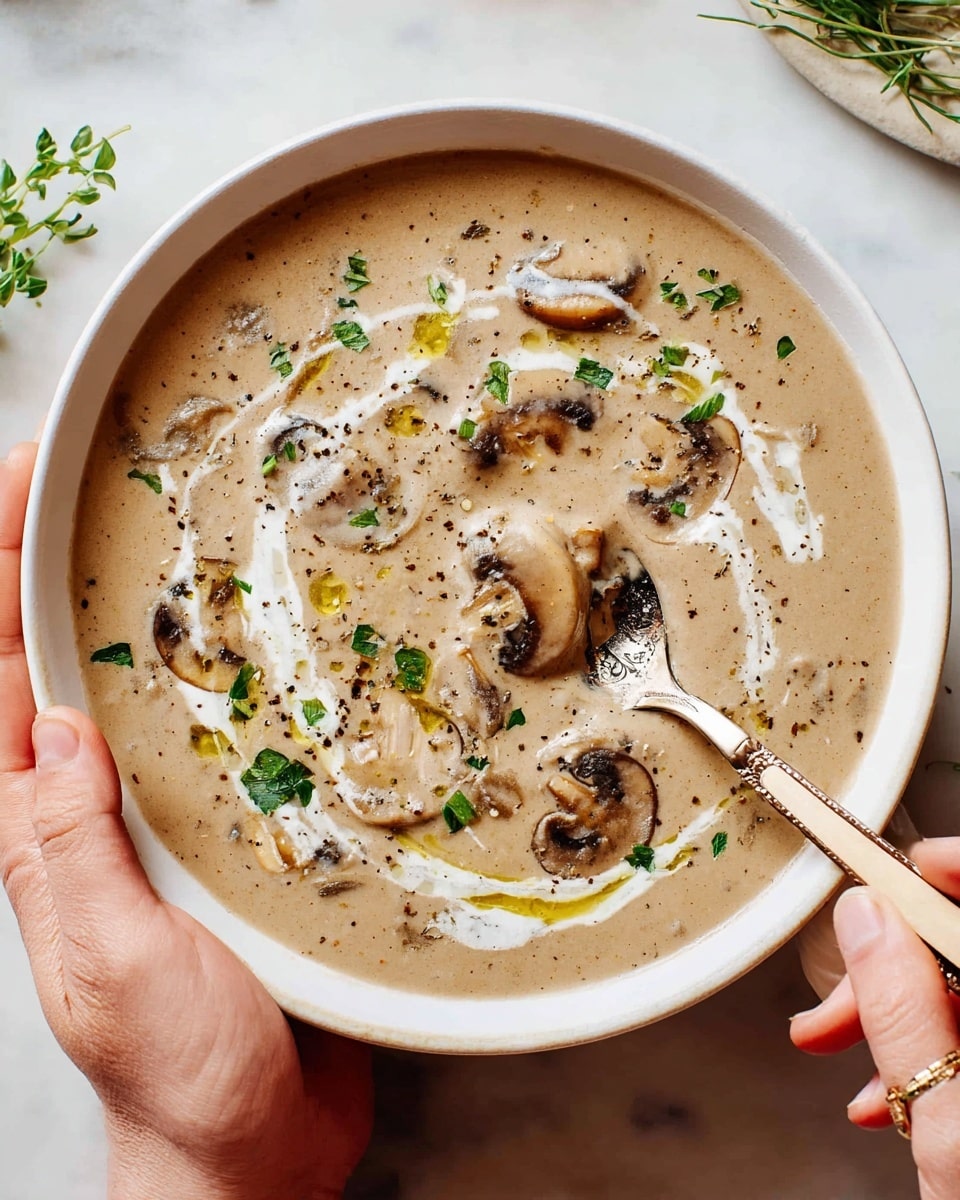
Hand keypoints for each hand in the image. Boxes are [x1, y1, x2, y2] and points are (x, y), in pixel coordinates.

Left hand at [0, 442, 371, 1199]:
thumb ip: (70, 849)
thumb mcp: (115, 964)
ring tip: (171, 519)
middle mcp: (86, 811)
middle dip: (55, 558)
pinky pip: (207, 731)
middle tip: (92, 469)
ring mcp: (153, 818)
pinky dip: (217, 669)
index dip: (1, 570)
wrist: (252, 1145)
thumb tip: (51, 725)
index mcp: (37, 835)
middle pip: (55, 657)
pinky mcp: (218, 833)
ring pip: (135, 685)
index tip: (29, 481)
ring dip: (138, 599)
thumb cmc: (181, 1075)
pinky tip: (258, 632)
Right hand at [791, 840, 959, 1199]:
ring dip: (899, 1017)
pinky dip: (927, 1056)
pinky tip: (881, 1090)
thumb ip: (903, 1009)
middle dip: (896, 966)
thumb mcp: (947, 1128)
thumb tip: (867, 918)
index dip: (952, 870)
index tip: (897, 871)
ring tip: (836, 1051)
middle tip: (835, 999)